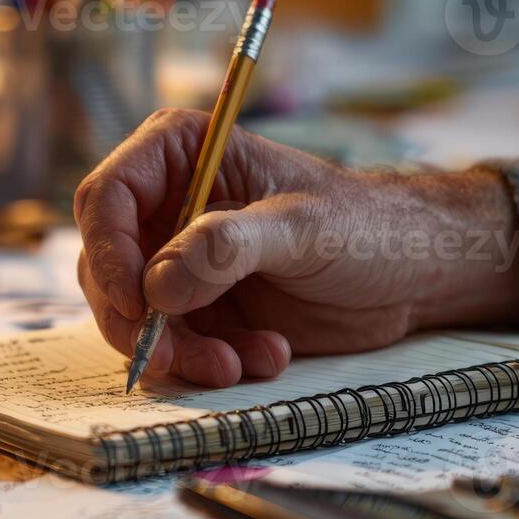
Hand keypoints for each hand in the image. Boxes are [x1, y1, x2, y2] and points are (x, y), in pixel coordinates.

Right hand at [75, 108, 518, 387]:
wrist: (412, 272)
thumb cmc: (367, 226)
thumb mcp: (304, 228)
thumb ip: (229, 246)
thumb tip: (159, 285)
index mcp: (180, 155)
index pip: (106, 199)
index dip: (107, 255)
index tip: (136, 306)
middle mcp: (167, 206)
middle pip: (106, 267)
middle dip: (141, 322)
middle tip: (179, 357)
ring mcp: (178, 261)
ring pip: (134, 317)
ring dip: (180, 352)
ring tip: (241, 363)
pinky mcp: (199, 309)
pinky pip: (172, 345)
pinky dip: (209, 363)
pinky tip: (266, 357)